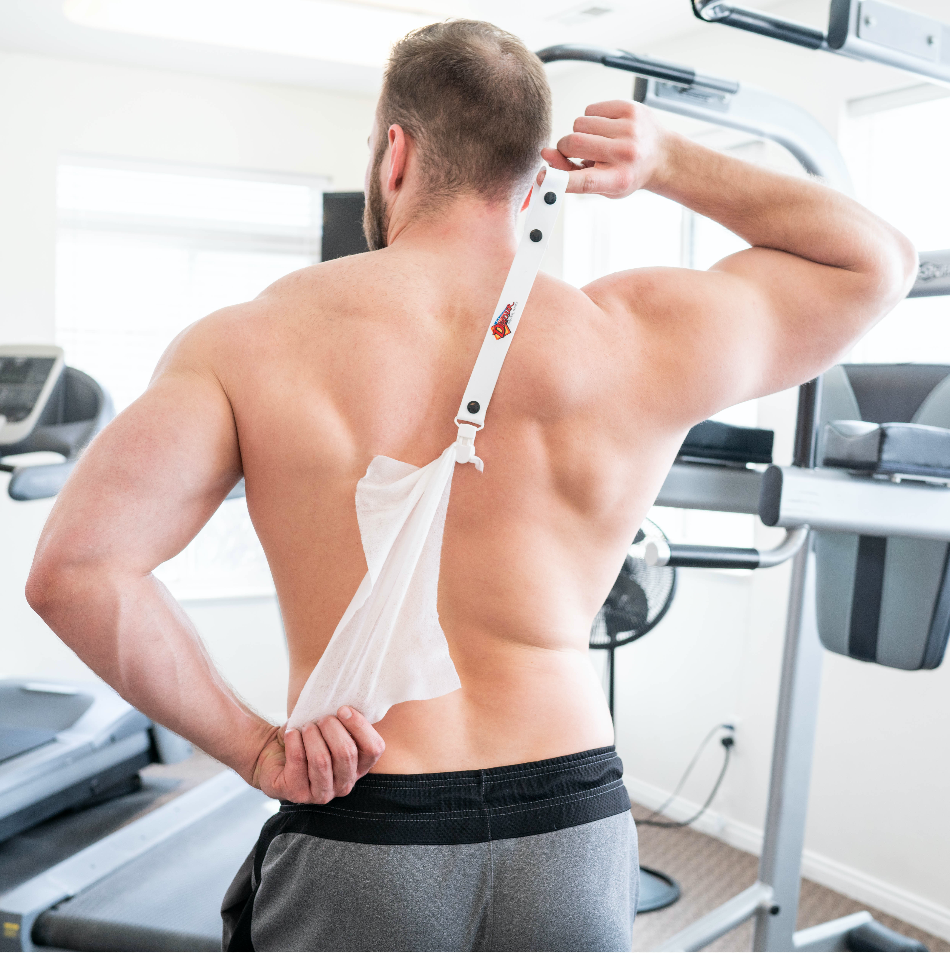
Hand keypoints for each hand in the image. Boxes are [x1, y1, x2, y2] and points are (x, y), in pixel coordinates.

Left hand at [251, 706, 384, 803]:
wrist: (273, 752)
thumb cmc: (307, 738)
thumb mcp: (330, 729)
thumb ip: (344, 721)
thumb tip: (349, 704)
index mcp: (359, 768)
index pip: (374, 749)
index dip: (360, 726)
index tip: (342, 709)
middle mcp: (344, 784)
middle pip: (347, 753)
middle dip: (332, 728)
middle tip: (320, 719)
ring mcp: (321, 793)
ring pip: (322, 760)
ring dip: (312, 736)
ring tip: (306, 727)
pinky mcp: (296, 793)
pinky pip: (298, 762)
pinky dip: (294, 741)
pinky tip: (291, 734)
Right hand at [541, 100, 668, 198]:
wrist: (663, 156)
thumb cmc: (627, 173)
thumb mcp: (602, 185)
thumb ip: (572, 174)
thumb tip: (546, 155)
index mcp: (618, 179)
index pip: (583, 180)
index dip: (558, 179)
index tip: (543, 177)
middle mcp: (625, 153)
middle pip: (573, 143)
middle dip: (565, 147)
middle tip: (576, 153)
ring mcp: (629, 128)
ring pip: (579, 123)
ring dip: (581, 132)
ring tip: (598, 142)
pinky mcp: (629, 108)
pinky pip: (591, 109)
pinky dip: (592, 119)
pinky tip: (606, 129)